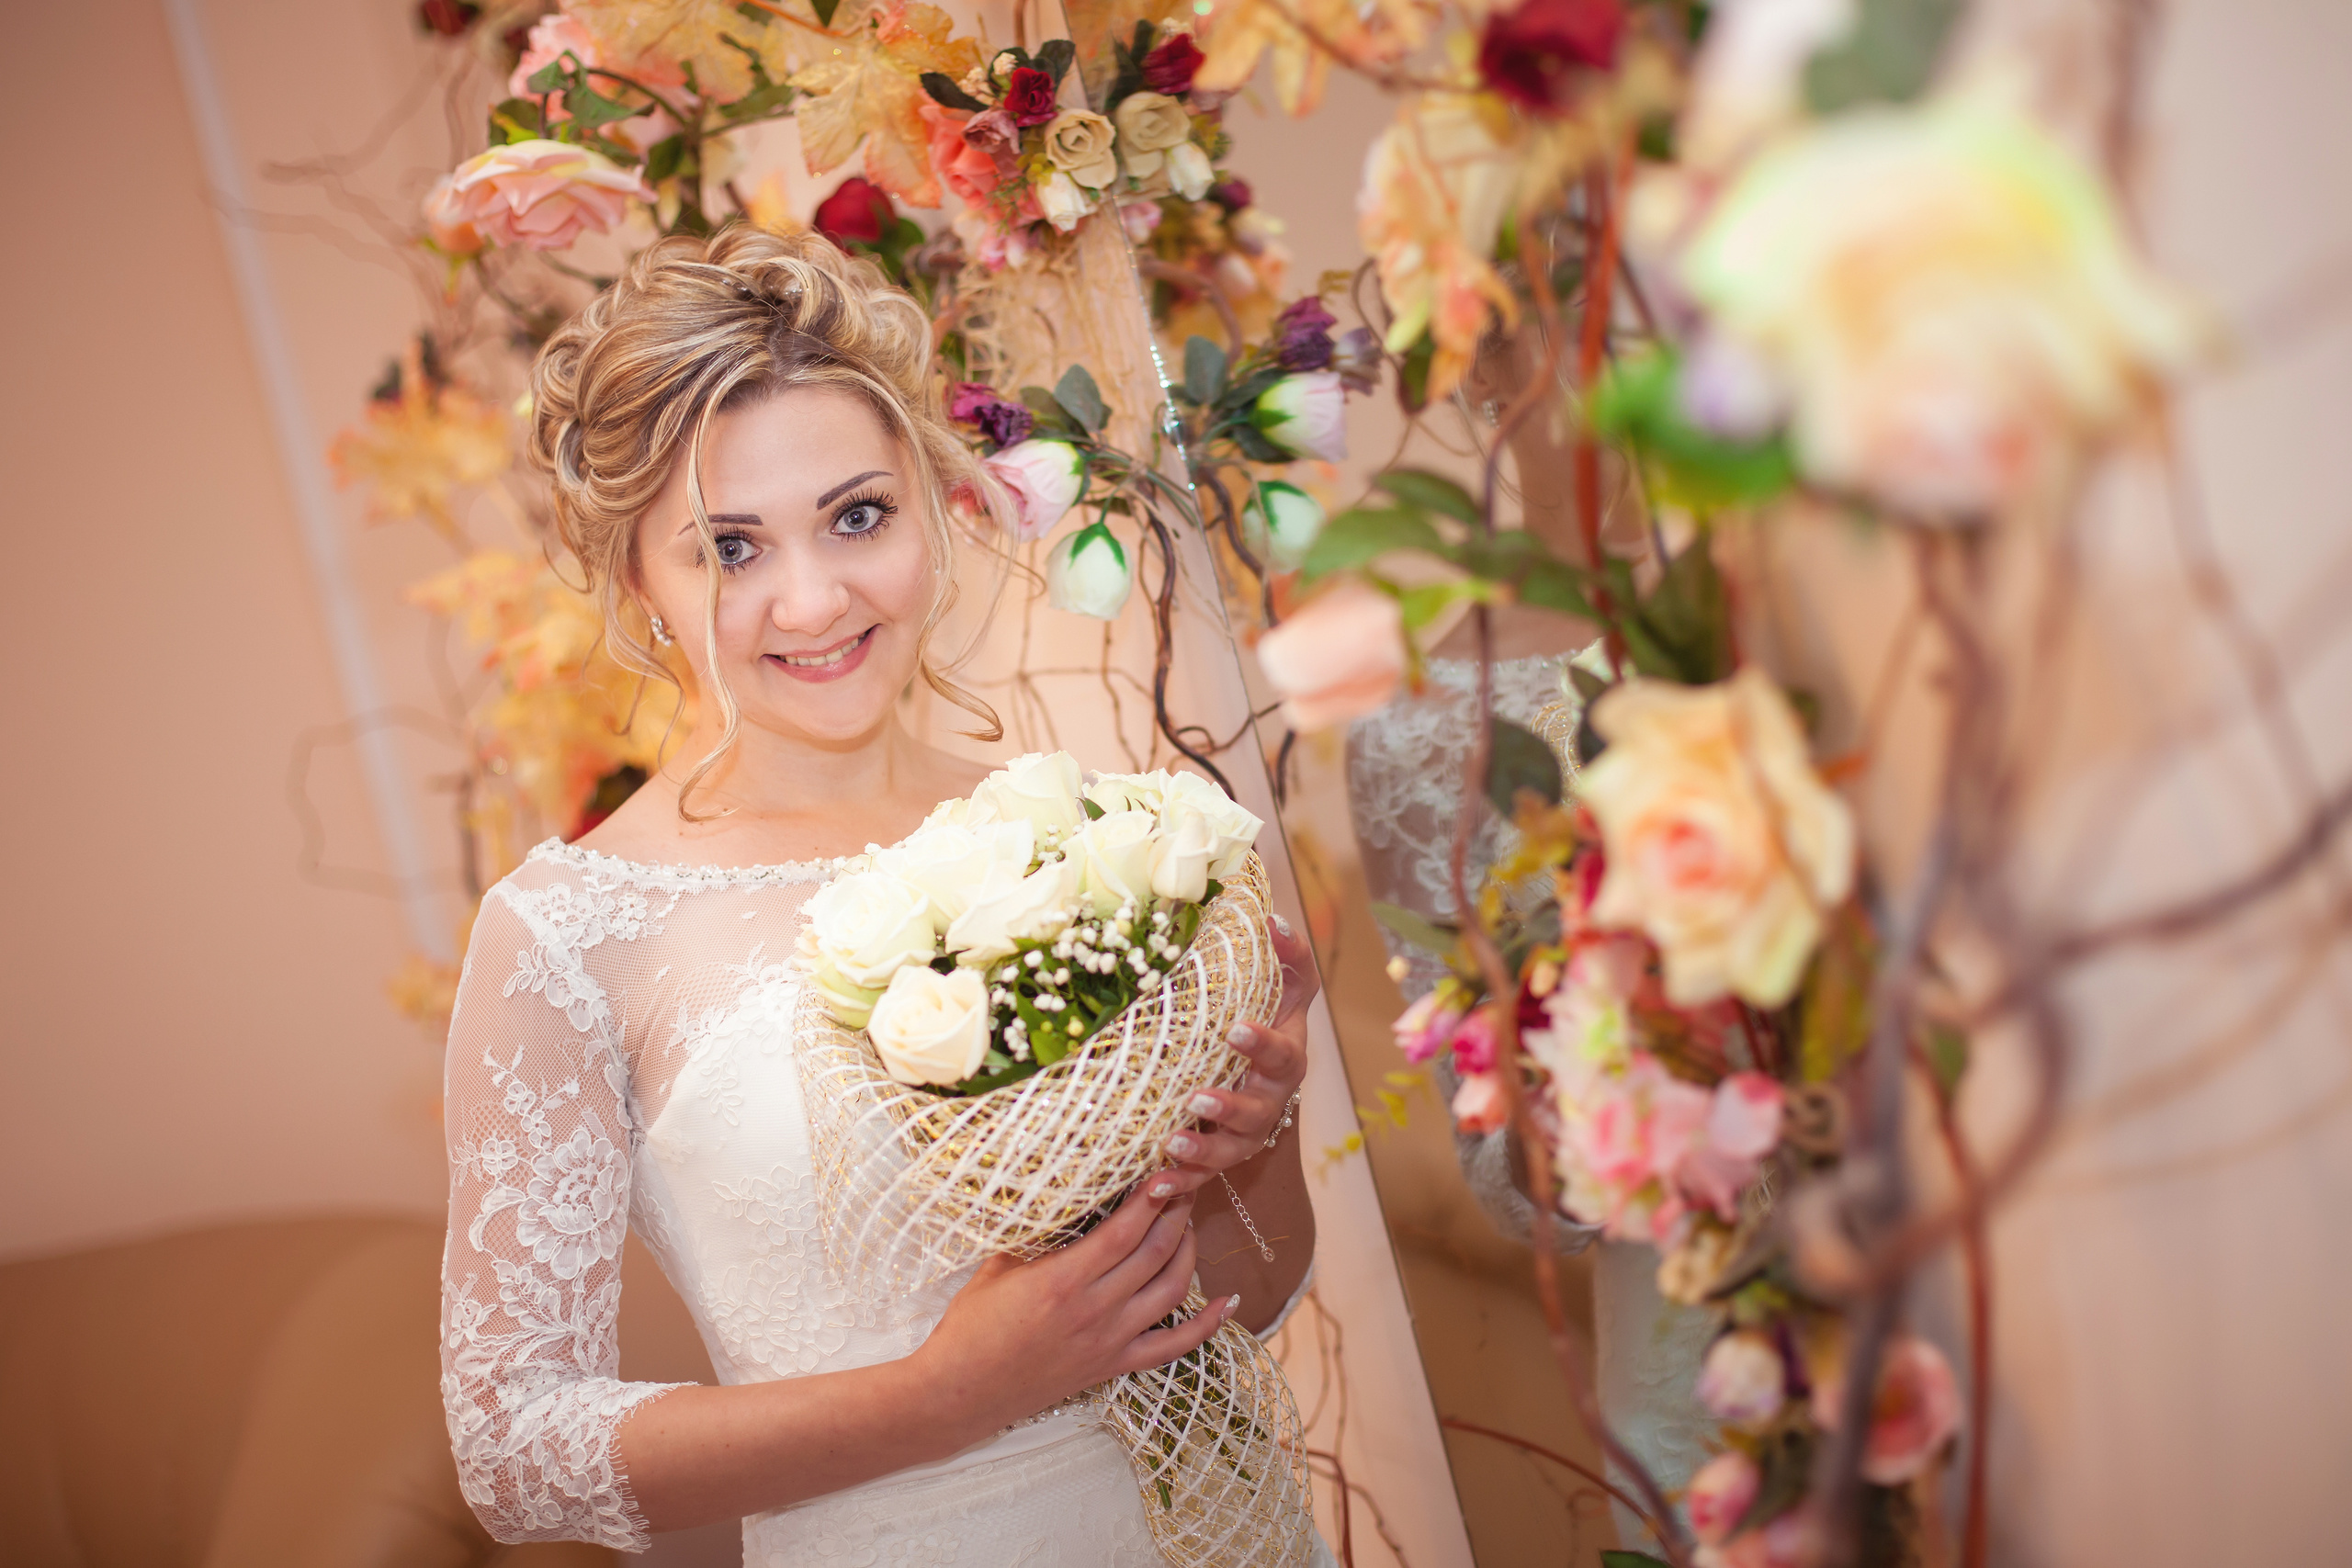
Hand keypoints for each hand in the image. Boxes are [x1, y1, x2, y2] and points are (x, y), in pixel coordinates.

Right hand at [913, 1185, 1237, 1441]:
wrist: (960, 1392)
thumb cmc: (971, 1327)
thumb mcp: (997, 1267)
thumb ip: (1036, 1235)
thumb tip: (1064, 1197)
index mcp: (1065, 1280)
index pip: (1125, 1229)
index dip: (1151, 1196)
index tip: (1166, 1167)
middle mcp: (1096, 1309)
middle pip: (1155, 1251)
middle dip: (1176, 1211)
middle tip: (1184, 1183)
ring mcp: (1110, 1341)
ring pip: (1171, 1291)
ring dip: (1189, 1252)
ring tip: (1189, 1222)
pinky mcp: (1113, 1366)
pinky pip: (1173, 1348)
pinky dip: (1206, 1326)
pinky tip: (1228, 1304)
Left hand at [1143, 916, 1314, 1201]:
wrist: (1264, 1073)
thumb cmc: (1271, 1017)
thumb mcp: (1287, 985)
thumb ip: (1288, 953)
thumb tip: (1272, 917)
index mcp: (1285, 1060)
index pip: (1282, 1053)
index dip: (1262, 1044)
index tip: (1235, 1029)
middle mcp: (1269, 1102)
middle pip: (1257, 1113)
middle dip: (1228, 1109)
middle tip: (1197, 1099)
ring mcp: (1244, 1135)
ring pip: (1230, 1152)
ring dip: (1201, 1153)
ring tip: (1171, 1144)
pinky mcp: (1218, 1157)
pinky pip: (1200, 1179)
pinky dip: (1179, 1186)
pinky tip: (1152, 1186)